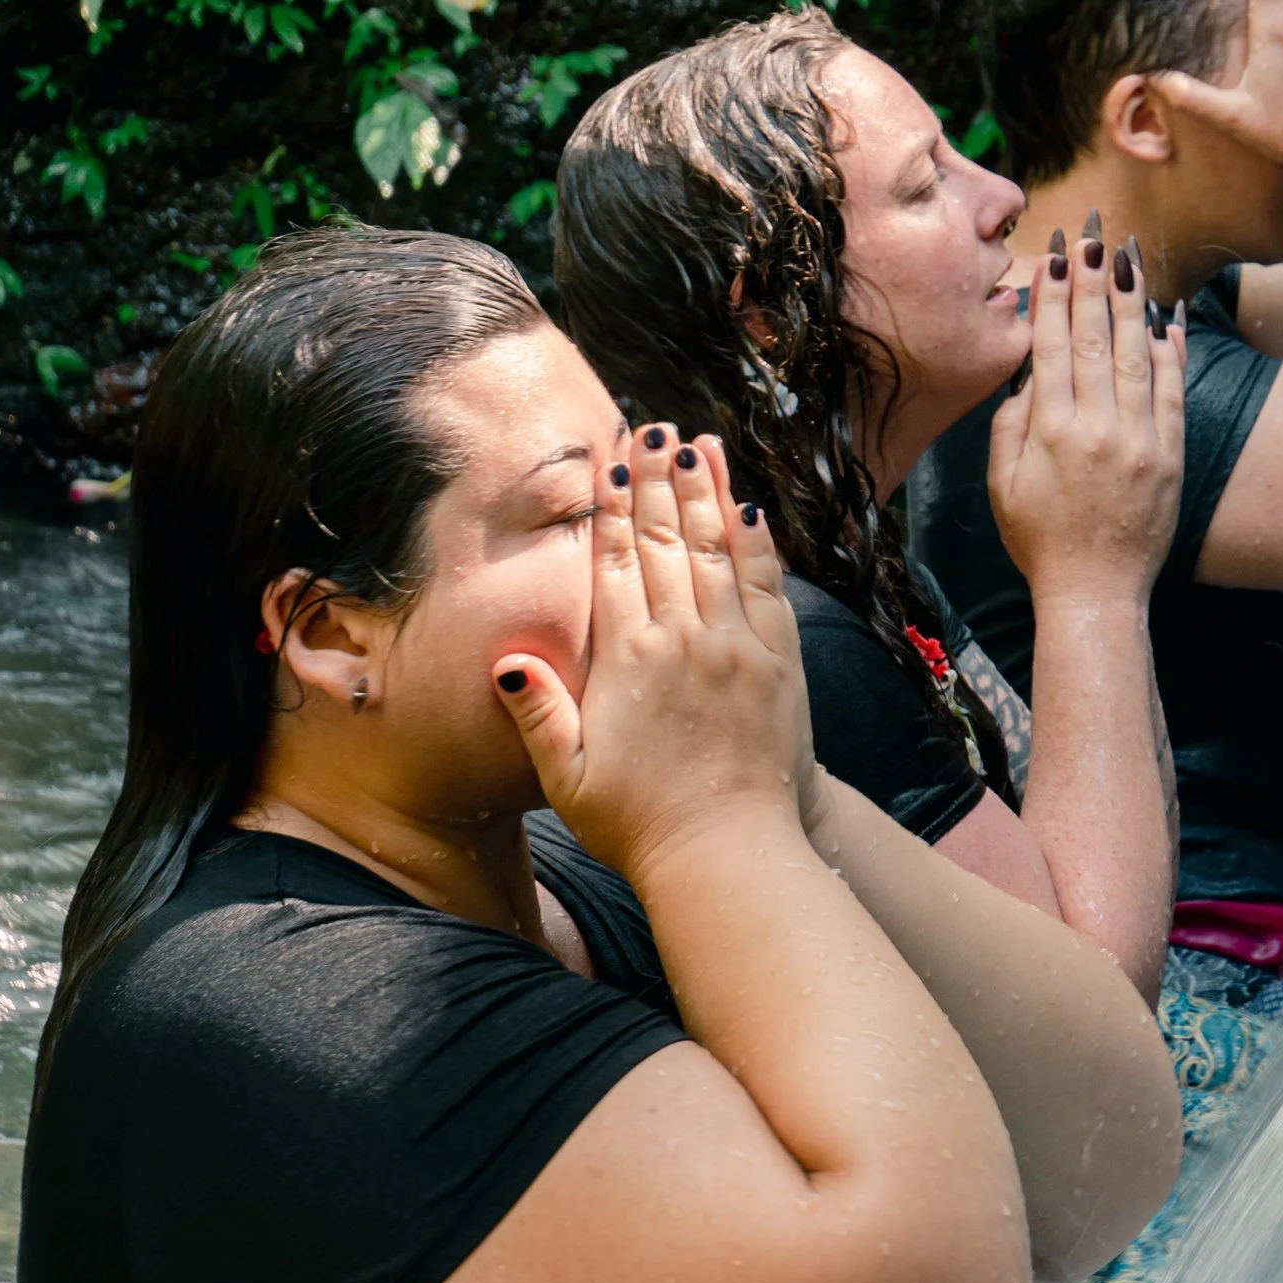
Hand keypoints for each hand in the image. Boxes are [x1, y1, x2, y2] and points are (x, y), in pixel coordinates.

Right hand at [493, 427, 816, 877]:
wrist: (728, 856)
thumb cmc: (639, 824)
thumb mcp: (567, 775)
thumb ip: (538, 710)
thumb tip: (503, 657)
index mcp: (628, 659)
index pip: (619, 561)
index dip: (615, 505)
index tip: (612, 458)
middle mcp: (685, 640)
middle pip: (668, 540)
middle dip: (659, 478)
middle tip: (652, 427)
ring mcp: (738, 647)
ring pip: (719, 550)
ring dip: (708, 492)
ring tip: (698, 443)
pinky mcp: (779, 664)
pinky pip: (767, 585)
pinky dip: (757, 541)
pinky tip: (751, 508)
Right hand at [988, 226, 1185, 606]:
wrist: (1095, 593)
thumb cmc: (1039, 539)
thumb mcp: (1002, 483)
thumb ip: (1011, 423)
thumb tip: (1029, 371)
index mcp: (1049, 430)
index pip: (1050, 345)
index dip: (1051, 294)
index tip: (1052, 254)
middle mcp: (1097, 427)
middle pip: (1093, 337)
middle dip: (1092, 279)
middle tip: (1093, 233)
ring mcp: (1139, 439)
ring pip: (1136, 353)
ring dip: (1132, 299)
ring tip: (1130, 254)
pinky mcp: (1170, 454)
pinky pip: (1174, 390)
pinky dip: (1173, 350)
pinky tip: (1168, 314)